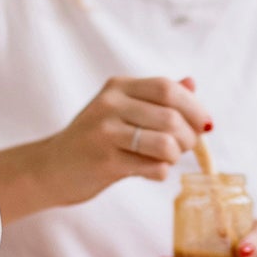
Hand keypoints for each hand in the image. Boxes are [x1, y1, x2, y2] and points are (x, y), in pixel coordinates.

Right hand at [44, 75, 211, 206]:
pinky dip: (160, 172)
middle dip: (189, 138)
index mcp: (119, 87)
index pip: (168, 88)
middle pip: (171, 118)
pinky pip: (154, 168)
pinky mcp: (105, 161)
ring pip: (166, 144)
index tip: (204, 125)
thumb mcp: (123, 110)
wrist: (52, 168)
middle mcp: (110, 105)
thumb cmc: (96, 139)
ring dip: (175, 156)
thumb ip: (157, 98)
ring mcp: (105, 133)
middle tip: (183, 148)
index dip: (194, 107)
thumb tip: (192, 83)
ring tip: (166, 159)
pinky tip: (148, 171)